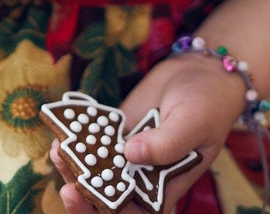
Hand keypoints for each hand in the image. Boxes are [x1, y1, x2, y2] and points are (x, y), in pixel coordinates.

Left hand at [48, 55, 243, 211]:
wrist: (201, 70)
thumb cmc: (208, 103)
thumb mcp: (193, 122)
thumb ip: (166, 143)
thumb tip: (130, 154)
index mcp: (164, 188)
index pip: (134, 211)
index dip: (111, 211)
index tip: (90, 199)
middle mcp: (142, 178)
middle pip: (109, 196)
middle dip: (85, 196)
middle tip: (68, 187)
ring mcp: (126, 155)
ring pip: (96, 170)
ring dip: (75, 166)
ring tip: (60, 151)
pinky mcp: (116, 133)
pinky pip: (93, 141)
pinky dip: (77, 139)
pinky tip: (63, 132)